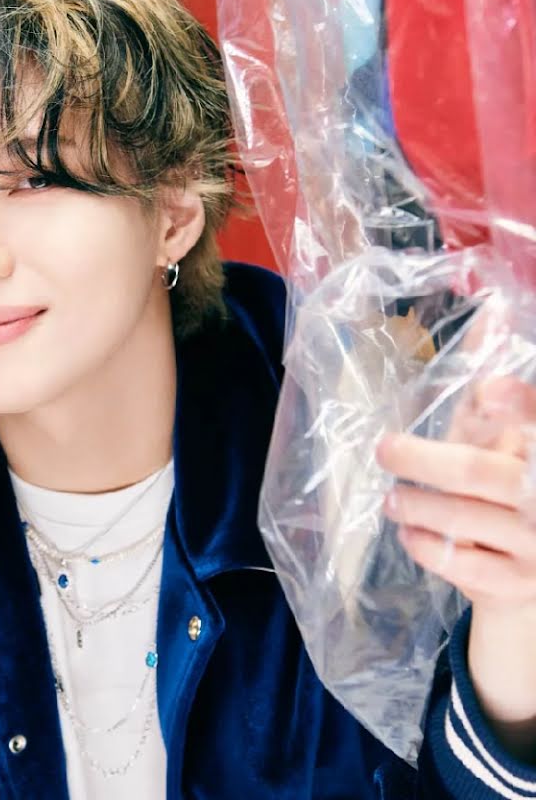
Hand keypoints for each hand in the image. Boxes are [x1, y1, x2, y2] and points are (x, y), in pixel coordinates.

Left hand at [377, 376, 535, 761]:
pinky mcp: (517, 584)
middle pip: (479, 471)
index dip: (514, 405)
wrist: (528, 567)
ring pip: (464, 518)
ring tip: (391, 500)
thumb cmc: (502, 484)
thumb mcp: (497, 437)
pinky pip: (463, 565)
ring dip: (416, 506)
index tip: (488, 392)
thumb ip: (491, 393)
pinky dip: (426, 547)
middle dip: (423, 460)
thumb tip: (487, 321)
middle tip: (385, 450)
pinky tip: (408, 534)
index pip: (533, 421)